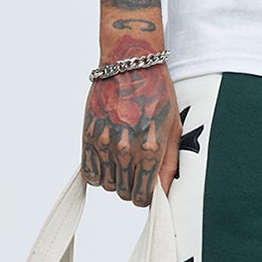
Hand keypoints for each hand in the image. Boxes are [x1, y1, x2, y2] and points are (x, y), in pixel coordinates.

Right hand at [81, 64, 180, 205]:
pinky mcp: (88, 136)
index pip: (143, 197)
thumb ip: (169, 165)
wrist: (130, 64)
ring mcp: (104, 144)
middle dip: (130, 187)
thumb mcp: (173, 128)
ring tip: (122, 160)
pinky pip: (89, 172)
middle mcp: (126, 151)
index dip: (146, 196)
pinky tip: (106, 160)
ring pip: (106, 185)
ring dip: (114, 178)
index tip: (146, 187)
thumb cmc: (157, 94)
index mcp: (151, 150)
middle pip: (123, 193)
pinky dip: (97, 172)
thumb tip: (165, 193)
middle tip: (135, 171)